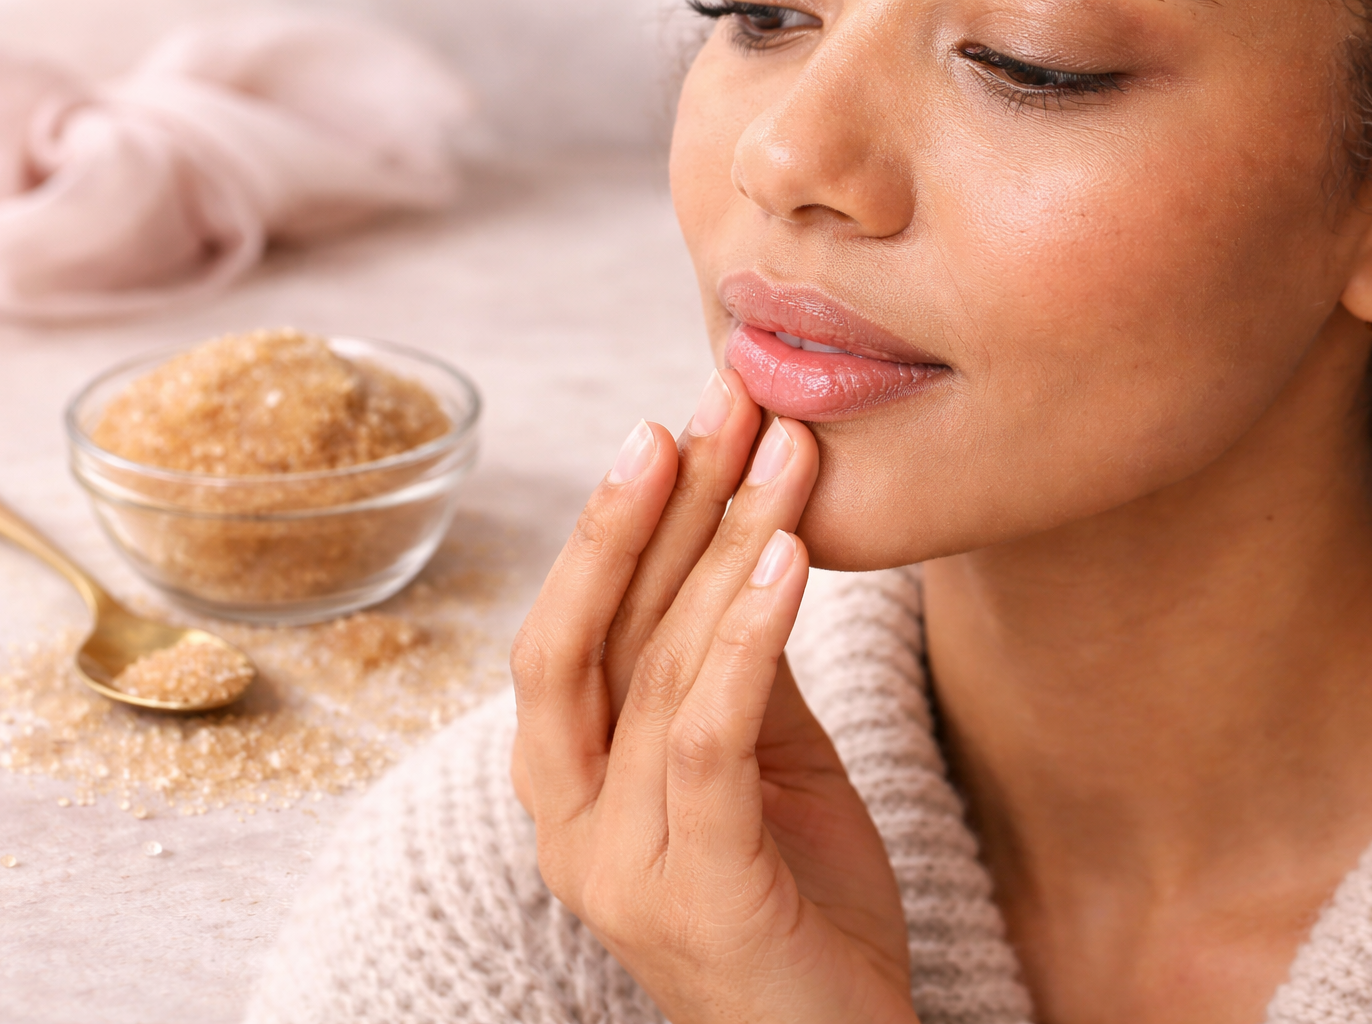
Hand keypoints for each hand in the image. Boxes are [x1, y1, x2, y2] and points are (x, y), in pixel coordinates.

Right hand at [510, 370, 916, 1023]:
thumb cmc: (799, 902)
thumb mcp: (763, 764)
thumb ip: (732, 669)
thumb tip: (746, 536)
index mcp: (575, 786)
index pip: (580, 631)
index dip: (619, 524)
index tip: (670, 423)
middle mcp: (572, 823)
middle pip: (589, 634)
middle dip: (648, 507)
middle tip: (707, 401)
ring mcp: (622, 864)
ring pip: (656, 671)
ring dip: (720, 545)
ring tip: (778, 451)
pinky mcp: (697, 892)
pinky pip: (710, 739)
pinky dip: (746, 637)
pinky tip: (789, 553)